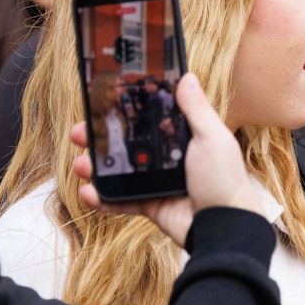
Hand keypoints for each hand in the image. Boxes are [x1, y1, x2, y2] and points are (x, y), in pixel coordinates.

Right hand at [72, 73, 261, 245]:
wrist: (224, 226)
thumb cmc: (224, 179)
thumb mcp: (212, 138)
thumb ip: (196, 110)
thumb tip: (187, 78)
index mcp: (183, 138)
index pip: (148, 119)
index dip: (125, 112)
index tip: (102, 103)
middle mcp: (168, 158)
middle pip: (127, 144)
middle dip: (100, 139)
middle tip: (80, 133)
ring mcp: (157, 182)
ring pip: (119, 171)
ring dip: (95, 167)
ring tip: (81, 165)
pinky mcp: (150, 205)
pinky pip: (122, 200)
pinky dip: (103, 198)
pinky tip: (88, 192)